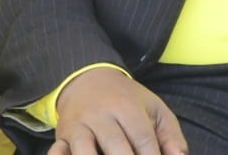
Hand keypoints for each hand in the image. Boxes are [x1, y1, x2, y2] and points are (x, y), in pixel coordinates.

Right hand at [50, 67, 187, 154]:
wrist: (87, 79)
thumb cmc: (127, 100)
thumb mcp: (153, 108)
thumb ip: (171, 135)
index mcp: (127, 107)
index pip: (143, 140)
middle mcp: (101, 115)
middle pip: (116, 148)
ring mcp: (78, 126)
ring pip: (84, 150)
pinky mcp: (61, 136)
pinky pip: (57, 150)